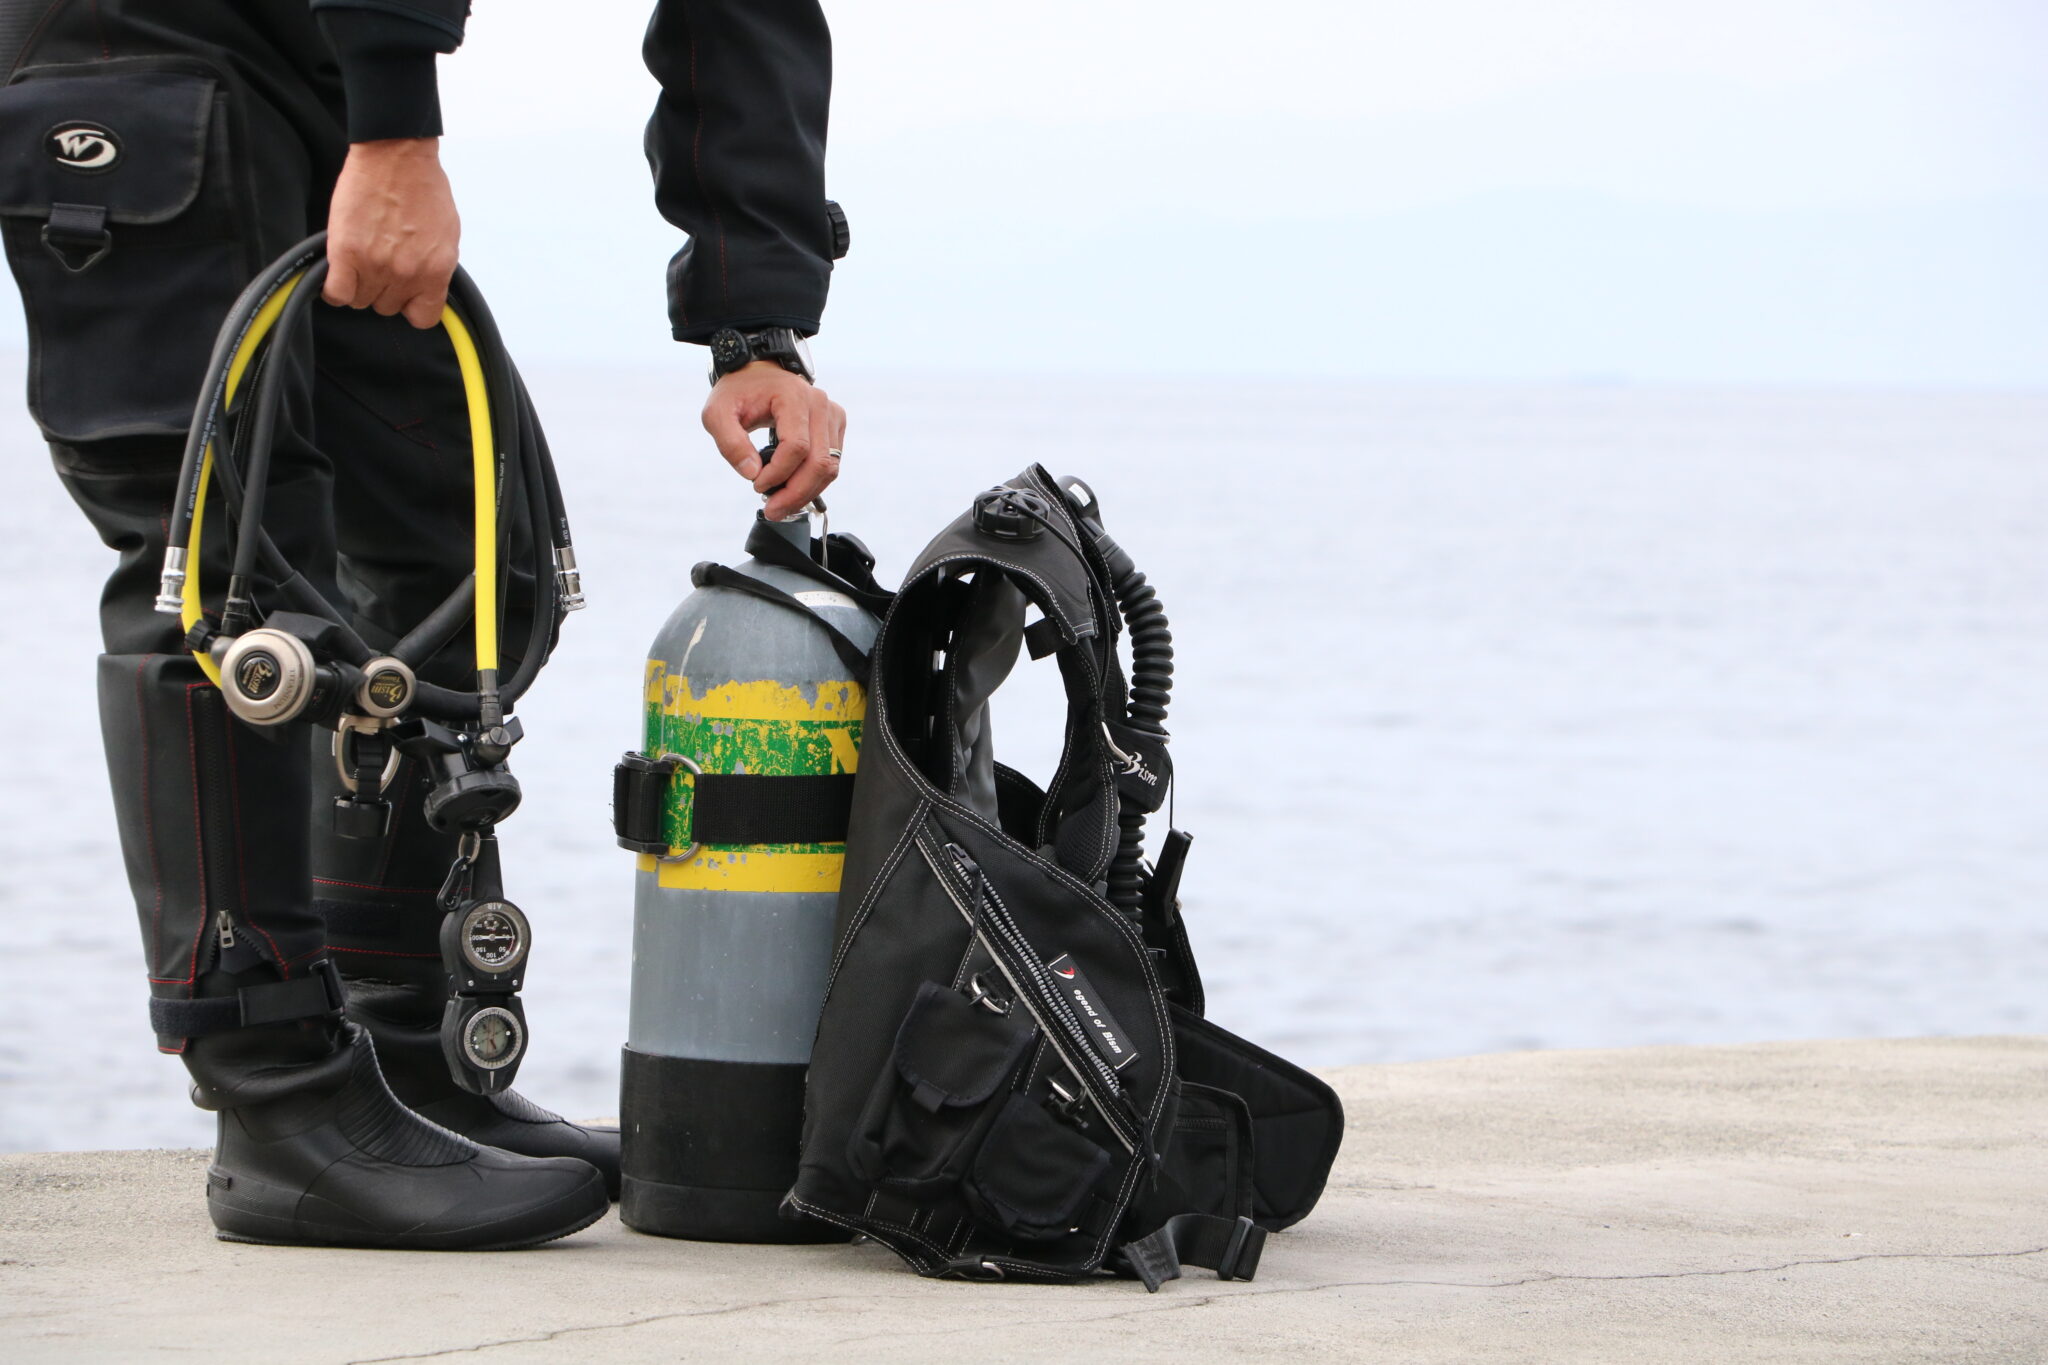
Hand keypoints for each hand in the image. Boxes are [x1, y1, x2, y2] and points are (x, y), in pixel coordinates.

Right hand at [322, 138, 459, 329]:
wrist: (397, 155)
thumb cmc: (423, 187)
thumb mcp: (446, 235)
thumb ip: (435, 265)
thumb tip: (424, 285)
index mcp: (436, 270)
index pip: (424, 317)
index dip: (411, 307)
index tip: (405, 295)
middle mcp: (407, 273)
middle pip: (387, 307)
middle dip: (383, 289)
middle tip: (379, 262)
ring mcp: (376, 265)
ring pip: (360, 301)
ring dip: (358, 285)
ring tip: (360, 260)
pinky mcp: (346, 252)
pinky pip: (336, 293)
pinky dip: (334, 289)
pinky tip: (339, 272)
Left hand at [701, 361, 846, 519]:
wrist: (757, 372)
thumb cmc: (737, 392)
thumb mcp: (717, 414)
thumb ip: (730, 443)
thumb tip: (752, 474)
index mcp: (793, 396)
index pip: (796, 447)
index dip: (778, 474)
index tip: (755, 484)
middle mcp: (820, 404)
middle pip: (819, 462)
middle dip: (796, 493)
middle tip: (773, 510)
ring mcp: (832, 414)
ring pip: (830, 467)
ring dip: (806, 493)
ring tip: (781, 505)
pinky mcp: (835, 425)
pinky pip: (831, 463)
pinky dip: (813, 482)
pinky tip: (792, 489)